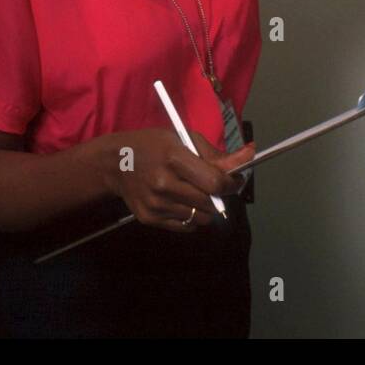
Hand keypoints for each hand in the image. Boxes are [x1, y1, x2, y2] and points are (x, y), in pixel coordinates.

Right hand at [105, 128, 255, 232]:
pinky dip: (190, 216)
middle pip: (210, 203)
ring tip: (193, 192)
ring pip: (200, 218)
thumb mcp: (182, 138)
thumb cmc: (152, 145)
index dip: (230, 184)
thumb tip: (249, 156)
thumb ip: (215, 154)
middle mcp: (163, 184)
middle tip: (213, 186)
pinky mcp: (150, 219)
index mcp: (173, 158)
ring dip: (204, 207)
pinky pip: (186, 226)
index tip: (234, 181)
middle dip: (218, 196)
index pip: (214, 183)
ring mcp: (155, 204)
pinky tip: (180, 201)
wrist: (114, 163)